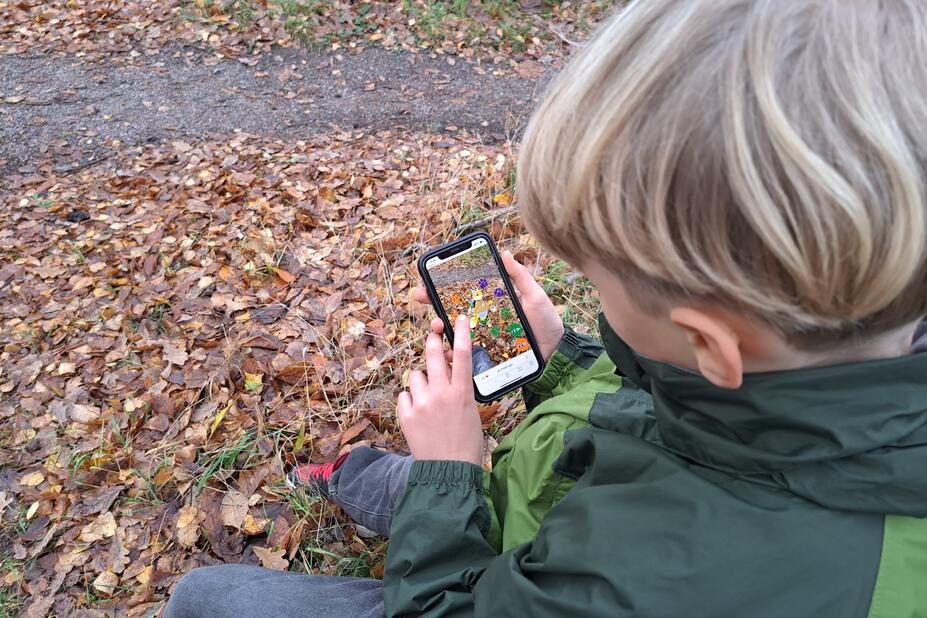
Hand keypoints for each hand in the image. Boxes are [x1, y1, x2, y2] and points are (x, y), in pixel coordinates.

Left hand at [397, 315, 482, 464]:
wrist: (448, 471)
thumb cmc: (466, 444)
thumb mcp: (471, 412)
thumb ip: (460, 390)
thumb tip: (449, 371)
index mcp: (462, 393)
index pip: (462, 355)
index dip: (461, 333)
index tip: (459, 318)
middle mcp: (441, 394)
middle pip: (433, 355)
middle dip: (432, 341)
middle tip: (433, 335)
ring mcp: (422, 404)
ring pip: (416, 376)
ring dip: (421, 381)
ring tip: (428, 398)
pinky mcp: (407, 416)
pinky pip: (404, 396)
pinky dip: (410, 401)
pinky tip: (418, 414)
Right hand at [413, 250, 564, 360]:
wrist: (555, 351)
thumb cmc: (546, 322)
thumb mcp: (534, 295)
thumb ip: (519, 276)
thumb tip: (503, 252)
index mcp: (493, 302)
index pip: (466, 291)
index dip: (446, 285)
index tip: (430, 278)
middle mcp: (485, 319)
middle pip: (454, 309)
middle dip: (434, 302)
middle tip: (422, 296)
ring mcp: (485, 338)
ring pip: (455, 332)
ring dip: (439, 327)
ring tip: (435, 324)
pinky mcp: (488, 355)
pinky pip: (466, 354)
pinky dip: (453, 353)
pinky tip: (445, 349)